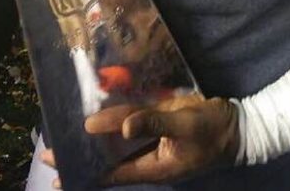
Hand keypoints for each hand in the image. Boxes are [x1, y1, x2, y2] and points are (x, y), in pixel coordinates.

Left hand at [42, 96, 239, 185]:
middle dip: (81, 156)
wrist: (240, 127)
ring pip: (117, 144)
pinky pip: (132, 127)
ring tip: (64, 132)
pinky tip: (98, 115)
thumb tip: (122, 127)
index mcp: (153, 168)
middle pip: (108, 161)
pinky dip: (114, 122)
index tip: (59, 166)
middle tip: (49, 147)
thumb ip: (153, 123)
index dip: (84, 171)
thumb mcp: (184, 125)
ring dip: (94, 139)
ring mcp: (154, 144)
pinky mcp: (160, 128)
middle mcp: (148, 158)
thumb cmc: (213, 130)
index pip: (110, 174)